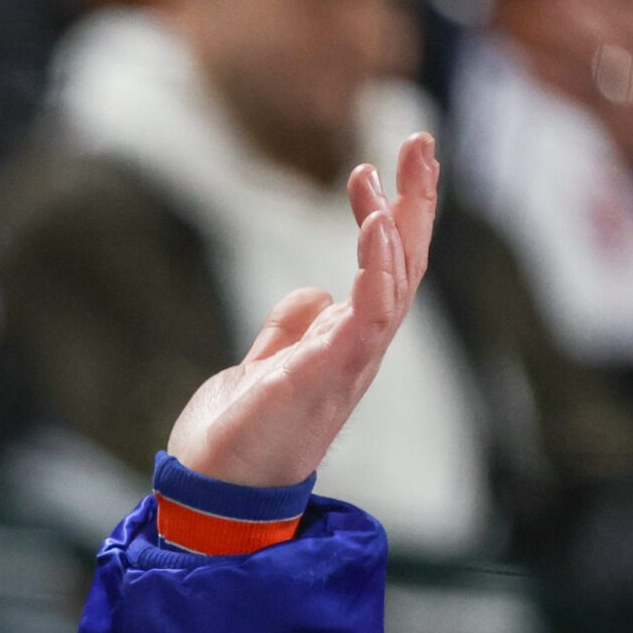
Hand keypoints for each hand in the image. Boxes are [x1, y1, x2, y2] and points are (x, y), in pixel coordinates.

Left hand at [167, 133, 438, 487]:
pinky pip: (369, 317)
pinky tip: (375, 228)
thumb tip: (314, 293)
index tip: (378, 166)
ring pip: (396, 284)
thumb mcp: (262, 369)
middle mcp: (356, 351)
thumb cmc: (238, 440)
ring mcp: (347, 364)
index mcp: (342, 344)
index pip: (382, 270)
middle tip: (420, 139)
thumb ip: (288, 332)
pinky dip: (378, 271)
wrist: (213, 493)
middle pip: (404, 265)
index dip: (390, 217)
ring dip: (399, 224)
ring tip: (393, 170)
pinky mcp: (325, 375)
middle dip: (417, 202)